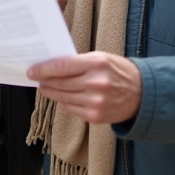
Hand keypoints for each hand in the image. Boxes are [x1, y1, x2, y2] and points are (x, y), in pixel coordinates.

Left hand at [27, 51, 142, 124]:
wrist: (142, 93)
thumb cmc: (119, 71)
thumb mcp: (101, 58)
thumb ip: (79, 62)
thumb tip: (53, 67)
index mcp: (97, 63)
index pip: (62, 66)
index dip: (43, 69)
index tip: (32, 71)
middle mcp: (96, 83)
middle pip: (60, 83)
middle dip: (45, 81)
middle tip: (37, 79)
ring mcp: (95, 102)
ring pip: (63, 97)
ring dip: (51, 93)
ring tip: (46, 87)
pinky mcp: (95, 116)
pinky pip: (71, 109)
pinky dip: (64, 102)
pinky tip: (61, 97)